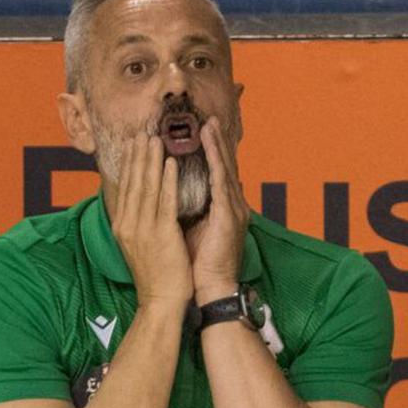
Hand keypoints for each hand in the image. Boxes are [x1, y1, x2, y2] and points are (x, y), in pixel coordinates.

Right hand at [112, 133, 192, 308]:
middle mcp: (128, 224)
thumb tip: (138, 205)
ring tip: (156, 139)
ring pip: (147, 187)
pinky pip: (165, 201)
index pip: (124, 188)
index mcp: (122, 226)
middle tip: (142, 132)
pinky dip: (168, 180)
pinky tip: (171, 163)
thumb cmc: (155, 276)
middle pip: (132, 183)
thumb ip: (137, 223)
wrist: (161, 301)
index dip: (128, 164)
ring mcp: (143, 229)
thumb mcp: (138, 246)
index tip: (131, 144)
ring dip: (151, 160)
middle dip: (137, 155)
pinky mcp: (161, 234)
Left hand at [188, 117, 249, 304]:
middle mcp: (233, 205)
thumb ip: (188, 210)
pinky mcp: (229, 215)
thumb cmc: (198, 264)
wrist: (210, 288)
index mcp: (224, 208)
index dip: (210, 152)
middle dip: (215, 141)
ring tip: (208, 124)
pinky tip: (209, 146)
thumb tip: (174, 195)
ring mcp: (233, 209)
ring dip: (216, 145)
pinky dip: (215, 161)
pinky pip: (220, 181)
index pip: (217, 173)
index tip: (200, 132)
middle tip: (207, 118)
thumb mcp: (192, 230)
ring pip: (224, 168)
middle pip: (224, 165)